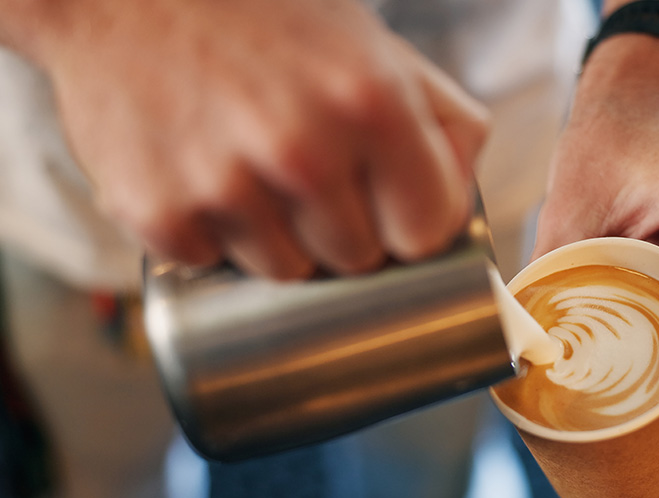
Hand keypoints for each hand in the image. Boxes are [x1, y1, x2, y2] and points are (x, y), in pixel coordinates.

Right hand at [26, 0, 487, 277]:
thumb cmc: (265, 20)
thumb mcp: (373, 46)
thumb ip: (443, 120)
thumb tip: (461, 200)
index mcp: (374, 103)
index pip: (426, 233)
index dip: (410, 226)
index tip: (390, 211)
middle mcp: (303, 150)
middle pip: (358, 260)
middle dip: (344, 230)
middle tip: (309, 175)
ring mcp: (226, 186)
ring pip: (288, 272)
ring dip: (278, 238)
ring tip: (252, 170)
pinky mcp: (159, 213)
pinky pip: (213, 264)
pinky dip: (210, 235)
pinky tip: (201, 176)